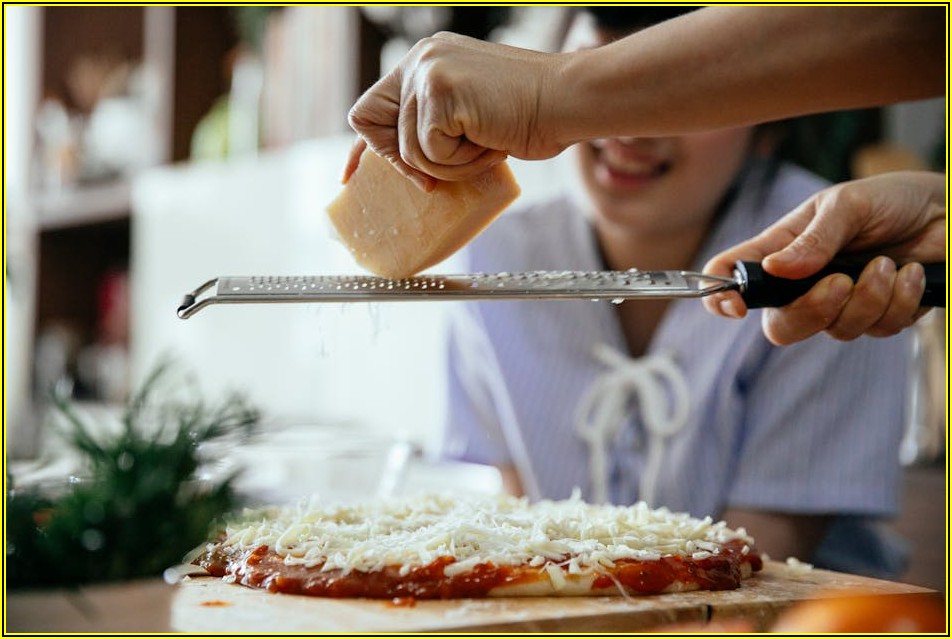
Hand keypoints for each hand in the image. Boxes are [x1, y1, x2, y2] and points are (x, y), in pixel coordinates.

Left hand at [346, 32, 568, 186]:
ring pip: (409, 150)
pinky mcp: (440, 93)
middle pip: (374, 128)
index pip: (370, 108)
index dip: (362, 148)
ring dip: (449, 165)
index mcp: (425, 60)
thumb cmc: (531, 115)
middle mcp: (420, 59)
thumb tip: (405, 163)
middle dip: (404, 162)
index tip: (352, 178)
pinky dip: (460, 162)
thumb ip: (434, 126)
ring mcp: (428, 73)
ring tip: (486, 143)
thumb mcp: (469, 117)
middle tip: (442, 172)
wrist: (568, 102)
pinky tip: (489, 141)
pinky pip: (429, 153)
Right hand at [703, 171, 944, 344]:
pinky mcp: (879, 315)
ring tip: (887, 264)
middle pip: (781, 326)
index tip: (736, 307)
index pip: (731, 276)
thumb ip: (814, 239)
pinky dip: (899, 302)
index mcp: (781, 251)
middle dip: (812, 311)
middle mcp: (803, 283)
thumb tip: (776, 269)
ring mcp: (840, 303)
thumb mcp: (847, 204)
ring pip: (836, 330)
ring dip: (869, 299)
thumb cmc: (891, 198)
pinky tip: (911, 275)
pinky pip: (879, 330)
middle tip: (840, 283)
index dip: (719, 296)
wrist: (947, 210)